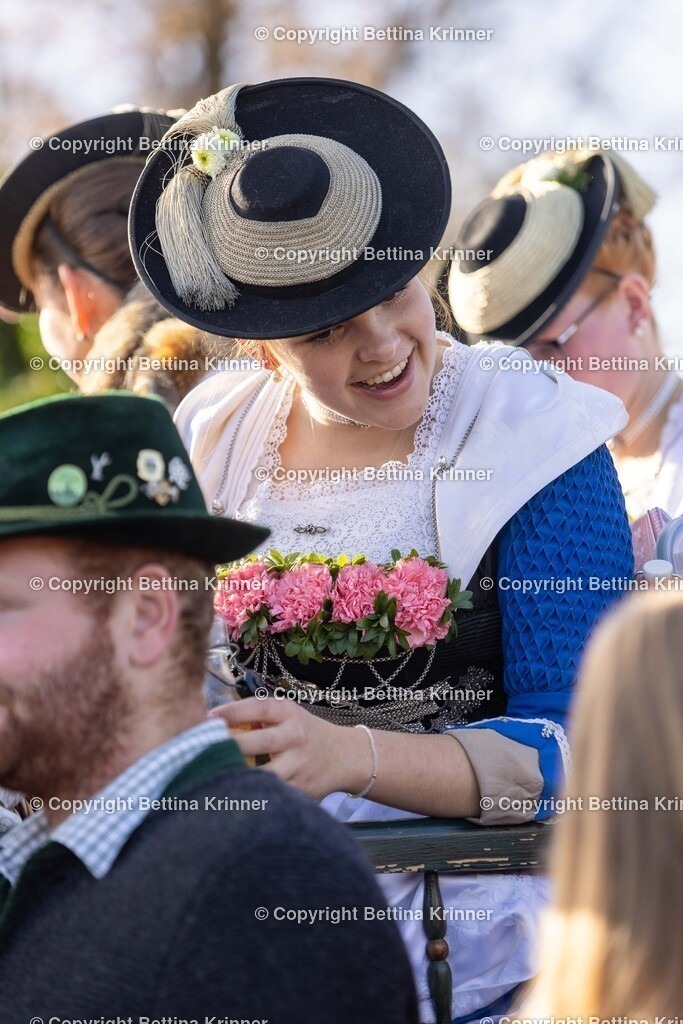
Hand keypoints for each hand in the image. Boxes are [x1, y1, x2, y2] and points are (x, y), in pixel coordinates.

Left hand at [209, 697, 368, 798]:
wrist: (344, 756)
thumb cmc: (304, 733)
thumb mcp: (288, 715)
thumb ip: (258, 717)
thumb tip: (212, 723)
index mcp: (289, 713)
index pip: (259, 707)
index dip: (232, 712)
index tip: (208, 718)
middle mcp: (295, 737)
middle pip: (257, 743)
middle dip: (228, 747)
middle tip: (201, 749)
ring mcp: (298, 765)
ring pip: (263, 775)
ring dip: (237, 776)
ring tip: (212, 776)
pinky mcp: (300, 789)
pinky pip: (271, 794)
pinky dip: (251, 795)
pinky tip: (231, 795)